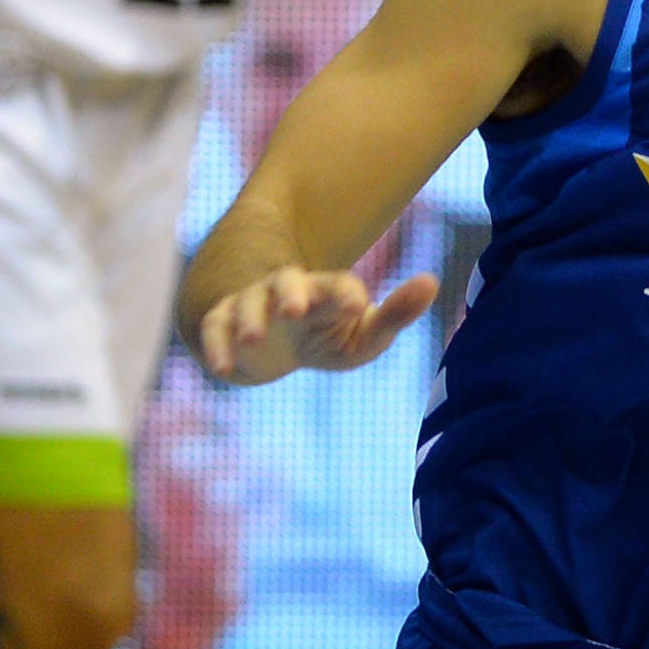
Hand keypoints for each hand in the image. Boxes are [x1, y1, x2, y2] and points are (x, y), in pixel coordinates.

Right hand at [196, 263, 441, 386]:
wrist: (271, 343)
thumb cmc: (326, 334)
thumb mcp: (362, 335)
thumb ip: (396, 314)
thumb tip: (433, 281)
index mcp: (325, 291)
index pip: (337, 285)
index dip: (347, 292)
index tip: (360, 305)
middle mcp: (286, 292)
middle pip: (286, 280)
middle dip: (290, 292)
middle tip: (296, 309)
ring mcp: (252, 306)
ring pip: (247, 302)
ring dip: (250, 317)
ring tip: (255, 338)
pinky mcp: (223, 325)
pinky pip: (215, 329)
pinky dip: (217, 345)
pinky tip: (224, 368)